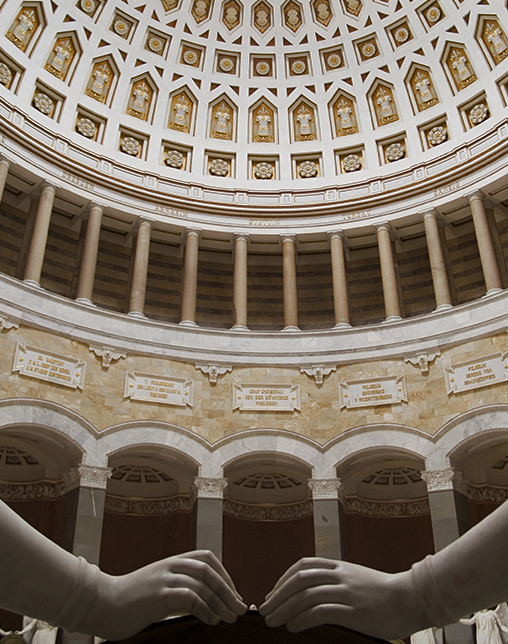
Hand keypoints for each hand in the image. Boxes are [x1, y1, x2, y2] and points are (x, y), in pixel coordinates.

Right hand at [90, 550, 246, 639]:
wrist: (102, 603)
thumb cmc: (131, 600)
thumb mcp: (158, 585)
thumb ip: (178, 585)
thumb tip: (206, 599)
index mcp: (172, 561)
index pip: (207, 558)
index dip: (224, 574)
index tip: (234, 594)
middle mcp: (170, 565)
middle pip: (209, 571)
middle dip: (228, 590)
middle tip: (240, 609)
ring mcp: (164, 578)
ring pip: (202, 584)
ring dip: (220, 602)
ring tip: (229, 618)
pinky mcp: (158, 595)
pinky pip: (189, 597)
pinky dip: (205, 609)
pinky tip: (211, 620)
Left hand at [259, 557, 428, 640]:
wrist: (410, 598)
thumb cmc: (384, 593)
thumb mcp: (356, 578)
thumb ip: (336, 580)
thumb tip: (311, 593)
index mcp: (339, 565)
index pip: (303, 565)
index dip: (283, 579)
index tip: (272, 593)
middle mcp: (340, 575)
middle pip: (300, 579)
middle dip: (278, 594)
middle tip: (264, 610)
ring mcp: (347, 591)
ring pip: (307, 594)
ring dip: (285, 608)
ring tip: (273, 621)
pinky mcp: (354, 610)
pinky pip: (321, 611)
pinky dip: (303, 618)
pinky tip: (293, 627)